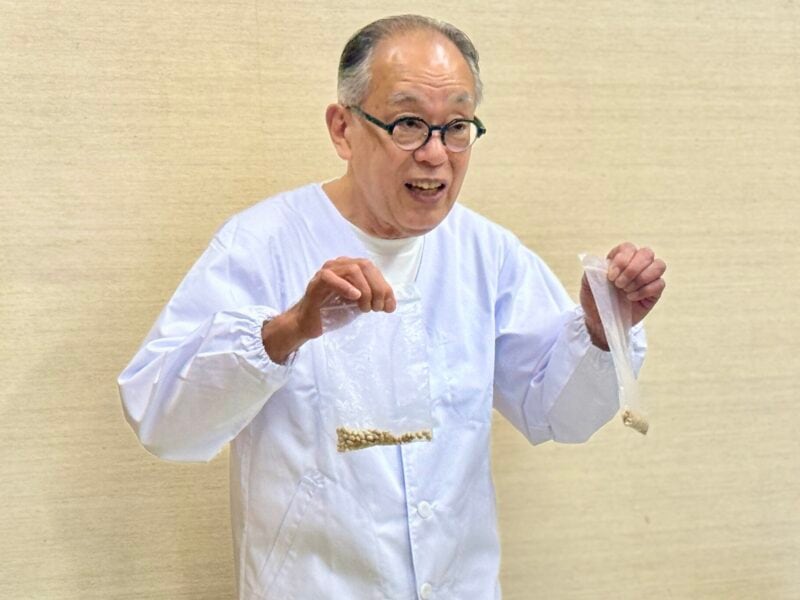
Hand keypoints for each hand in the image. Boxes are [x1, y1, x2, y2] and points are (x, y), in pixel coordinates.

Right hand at [262, 257, 394, 362]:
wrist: (309, 323)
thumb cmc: (333, 312)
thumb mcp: (359, 305)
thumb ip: (373, 300)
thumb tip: (390, 305)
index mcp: (351, 267)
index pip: (373, 270)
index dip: (385, 287)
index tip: (389, 307)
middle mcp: (340, 264)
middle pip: (366, 266)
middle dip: (377, 288)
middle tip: (377, 308)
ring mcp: (327, 271)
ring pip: (353, 270)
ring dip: (365, 290)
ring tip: (365, 308)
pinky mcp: (316, 282)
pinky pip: (330, 277)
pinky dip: (345, 286)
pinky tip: (355, 298)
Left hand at [581, 243, 665, 349]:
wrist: (600, 320)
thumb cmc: (594, 300)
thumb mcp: (587, 285)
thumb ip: (591, 271)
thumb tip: (597, 262)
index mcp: (620, 258)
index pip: (628, 248)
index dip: (622, 260)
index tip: (610, 277)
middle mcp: (636, 264)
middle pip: (647, 253)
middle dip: (632, 269)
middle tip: (618, 285)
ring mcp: (648, 277)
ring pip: (659, 265)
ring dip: (641, 278)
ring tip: (626, 290)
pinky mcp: (655, 291)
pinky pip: (660, 283)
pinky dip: (645, 291)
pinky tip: (631, 298)